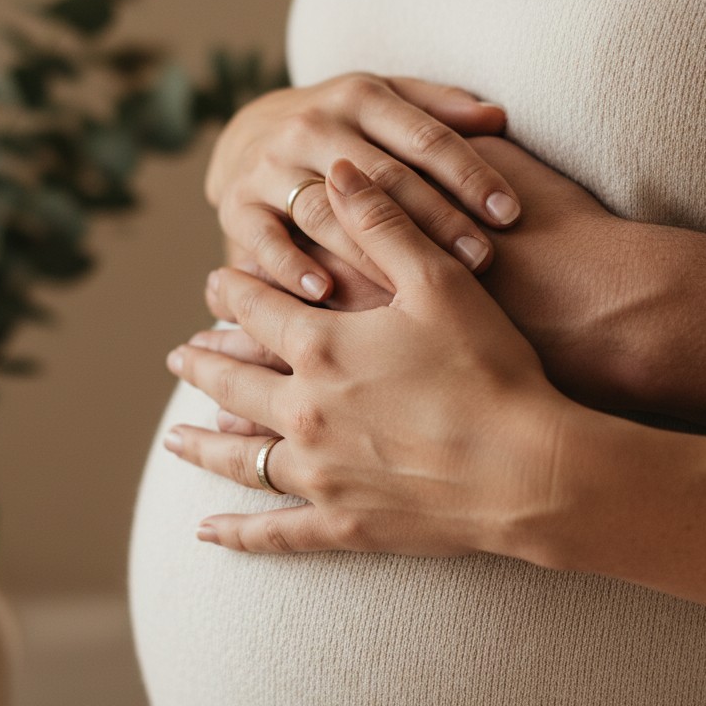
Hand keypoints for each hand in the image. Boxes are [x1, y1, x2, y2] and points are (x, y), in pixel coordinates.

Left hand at [164, 158, 563, 555]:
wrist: (531, 469)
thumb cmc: (491, 369)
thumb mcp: (439, 281)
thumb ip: (382, 222)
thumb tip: (336, 170)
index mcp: (321, 348)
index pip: (257, 309)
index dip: (232, 291)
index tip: (213, 284)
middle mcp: (303, 411)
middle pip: (234, 380)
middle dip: (203, 363)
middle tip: (177, 357)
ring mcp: (318, 474)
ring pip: (240, 456)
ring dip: (204, 443)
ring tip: (175, 437)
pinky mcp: (343, 524)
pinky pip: (275, 534)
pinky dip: (238, 534)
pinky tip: (207, 531)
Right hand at [207, 73, 520, 302]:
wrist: (248, 134)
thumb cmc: (342, 126)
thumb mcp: (386, 101)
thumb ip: (439, 108)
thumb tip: (498, 116)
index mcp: (360, 96)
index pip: (424, 136)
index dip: (470, 174)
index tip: (509, 214)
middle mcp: (312, 125)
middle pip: (381, 177)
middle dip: (435, 220)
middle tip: (480, 260)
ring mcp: (271, 166)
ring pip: (325, 211)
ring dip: (370, 252)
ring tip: (412, 289)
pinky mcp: (238, 205)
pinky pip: (264, 239)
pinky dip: (290, 267)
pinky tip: (324, 292)